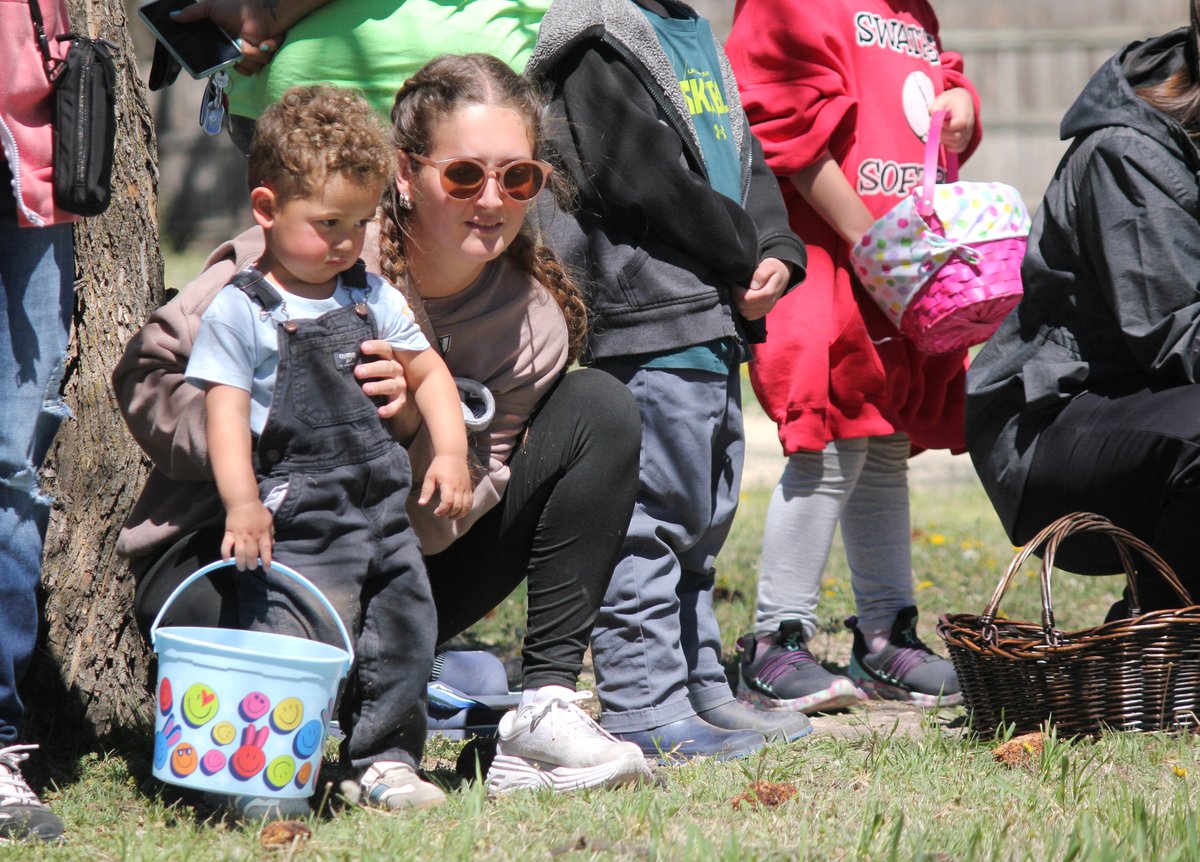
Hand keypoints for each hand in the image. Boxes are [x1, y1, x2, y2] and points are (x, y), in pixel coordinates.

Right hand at [170, 0, 284, 74]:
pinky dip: (264, 51)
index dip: (218, 62)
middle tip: (240, 42)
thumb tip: (172, 16)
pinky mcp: (264, 56)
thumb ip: (192, 12)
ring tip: (253, 38)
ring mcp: (250, 56)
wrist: (261, 9)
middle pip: (233, 67)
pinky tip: (265, 41)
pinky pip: (260, 64)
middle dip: (238, 57)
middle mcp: (235, 53)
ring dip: (253, 52)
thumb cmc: (237, 7)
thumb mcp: (210, 8)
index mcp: (223, 45)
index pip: (217, 62)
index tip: (222, 55)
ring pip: (248, 68)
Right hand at [221, 500, 273, 570]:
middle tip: (252, 568)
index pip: (266, 550)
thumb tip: (272, 545)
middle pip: (252, 554)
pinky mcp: (229, 534)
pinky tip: (226, 560)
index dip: (266, 561)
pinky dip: (225, 554)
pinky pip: (225, 545)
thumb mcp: (269, 521)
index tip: (266, 568)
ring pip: (239, 553)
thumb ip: (271, 534)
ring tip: (241, 568)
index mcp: (263, 533)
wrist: (243, 502)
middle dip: (252, 564)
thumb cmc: (258, 511)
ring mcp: (239, 536)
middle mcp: (251, 537)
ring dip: (240, 562)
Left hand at [355, 339, 408, 418]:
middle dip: (372, 369)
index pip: (385, 348)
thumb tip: (353, 318)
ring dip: (379, 387)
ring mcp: (400, 385)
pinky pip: (397, 405)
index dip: (375, 347)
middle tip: (357, 372)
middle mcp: (397, 370)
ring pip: (391, 385)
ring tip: (365, 389)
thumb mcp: (372, 359)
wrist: (395, 392)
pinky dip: (390, 409)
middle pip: (386, 367)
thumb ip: (363, 349)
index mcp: (390, 357)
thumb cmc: (376, 372)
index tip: (362, 347)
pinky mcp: (401, 400)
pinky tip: (380, 412)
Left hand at [418, 454, 472, 518]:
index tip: (436, 512)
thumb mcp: (430, 476)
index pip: (448, 502)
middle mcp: (459, 487)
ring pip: (466, 505)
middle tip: (442, 515)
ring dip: (460, 514)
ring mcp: (466, 487)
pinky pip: (471, 501)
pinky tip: (460, 512)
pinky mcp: (469, 487)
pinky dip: (467, 509)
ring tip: (452, 517)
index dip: (442, 510)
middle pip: (458, 506)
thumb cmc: (439, 465)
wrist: (453, 454)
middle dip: (450, 514)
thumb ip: (426, 491)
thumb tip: (421, 504)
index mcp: (448, 484)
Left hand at [734, 258, 790, 320]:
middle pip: (744, 306)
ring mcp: (766, 310)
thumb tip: (753, 286)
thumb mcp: (769, 265)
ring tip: (740, 291)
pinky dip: (743, 309)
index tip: (735, 283)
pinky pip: (749, 316)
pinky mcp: (763, 312)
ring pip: (745, 312)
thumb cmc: (774, 268)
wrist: (782, 274)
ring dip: (739, 303)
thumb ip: (761, 274)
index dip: (737, 291)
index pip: (746, 299)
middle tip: (735, 286)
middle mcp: (768, 304)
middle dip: (736, 296)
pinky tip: (743, 298)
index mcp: (769, 293)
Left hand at [930, 88, 975, 153]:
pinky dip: (949, 146)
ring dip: (945, 140)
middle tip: (935, 128)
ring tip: (939, 131)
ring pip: (956, 144)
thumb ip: (936, 108)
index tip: (940, 121)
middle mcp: (969, 125)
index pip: (959, 124)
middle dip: (943, 134)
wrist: (960, 102)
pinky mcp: (965, 141)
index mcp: (965, 113)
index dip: (947, 125)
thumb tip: (932, 119)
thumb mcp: (941, 100)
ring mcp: (968, 134)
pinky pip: (958, 149)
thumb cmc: (949, 102)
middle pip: (957, 137)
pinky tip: (944, 138)